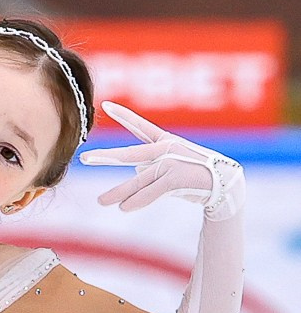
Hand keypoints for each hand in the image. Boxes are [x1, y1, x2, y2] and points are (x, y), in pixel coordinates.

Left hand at [78, 100, 244, 220]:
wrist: (227, 185)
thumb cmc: (197, 176)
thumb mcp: (171, 168)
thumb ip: (151, 169)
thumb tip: (135, 173)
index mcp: (165, 141)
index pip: (140, 126)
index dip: (123, 115)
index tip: (105, 104)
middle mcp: (166, 148)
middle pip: (130, 154)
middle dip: (106, 157)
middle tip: (85, 158)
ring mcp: (171, 162)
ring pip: (138, 180)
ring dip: (119, 193)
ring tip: (101, 201)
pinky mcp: (176, 177)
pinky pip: (151, 191)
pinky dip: (137, 201)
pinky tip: (124, 208)